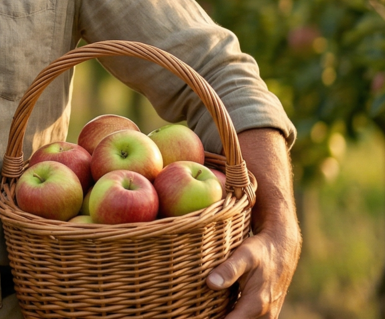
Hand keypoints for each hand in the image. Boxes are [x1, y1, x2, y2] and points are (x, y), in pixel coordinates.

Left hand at [206, 129, 300, 318]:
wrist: (283, 240)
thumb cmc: (243, 214)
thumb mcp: (235, 201)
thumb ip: (208, 186)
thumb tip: (166, 147)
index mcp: (254, 251)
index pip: (242, 263)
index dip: (228, 273)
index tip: (211, 281)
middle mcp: (264, 280)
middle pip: (252, 305)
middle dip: (233, 317)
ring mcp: (266, 300)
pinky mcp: (262, 313)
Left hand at [206, 224, 299, 318]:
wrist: (282, 246)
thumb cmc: (261, 250)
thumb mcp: (244, 255)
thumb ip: (229, 270)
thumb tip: (210, 283)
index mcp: (256, 304)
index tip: (196, 316)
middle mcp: (264, 314)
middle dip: (217, 317)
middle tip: (199, 311)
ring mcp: (267, 314)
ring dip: (226, 316)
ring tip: (207, 309)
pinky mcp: (267, 310)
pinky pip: (247, 317)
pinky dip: (234, 314)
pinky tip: (219, 308)